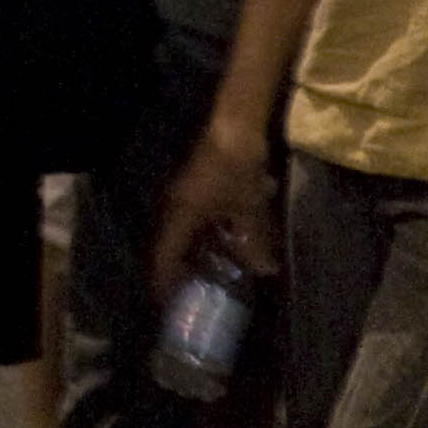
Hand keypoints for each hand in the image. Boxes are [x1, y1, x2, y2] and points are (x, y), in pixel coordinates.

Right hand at [152, 117, 276, 296]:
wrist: (236, 125)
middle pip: (172, 246)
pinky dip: (208, 233)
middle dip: (182, 270)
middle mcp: (175, 207)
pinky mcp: (198, 186)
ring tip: (214, 272)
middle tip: (194, 292)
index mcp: (180, 216)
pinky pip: (198, 219)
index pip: (162, 257)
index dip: (163, 282)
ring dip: (197, 251)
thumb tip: (265, 271)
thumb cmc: (237, 169)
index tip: (166, 303)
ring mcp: (184, 194)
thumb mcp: (250, 209)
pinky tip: (228, 241)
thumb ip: (255, 242)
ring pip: (186, 232)